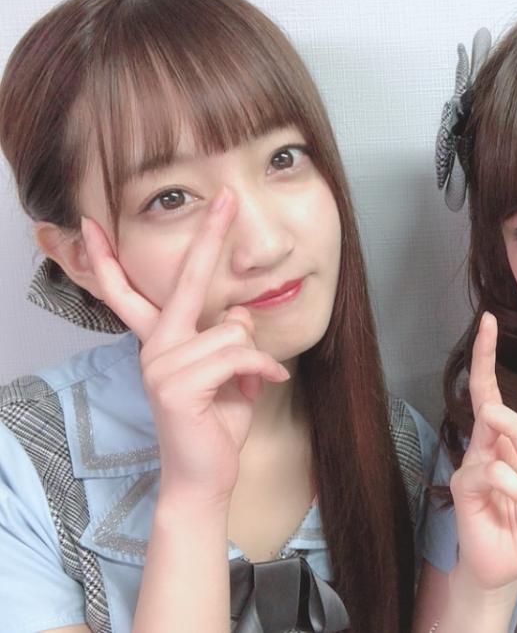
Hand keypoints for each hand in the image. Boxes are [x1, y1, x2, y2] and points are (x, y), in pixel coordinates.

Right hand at [81, 188, 289, 505]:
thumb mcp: (230, 373)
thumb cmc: (216, 423)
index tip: (92, 223)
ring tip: (252, 381)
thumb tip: (240, 314)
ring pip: (232, 331)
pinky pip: (236, 356)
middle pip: (186, 281)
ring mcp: (161, 365)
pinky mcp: (175, 386)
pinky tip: (268, 384)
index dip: (110, 257)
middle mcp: (155, 347)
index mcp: (161, 341)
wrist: (206, 475)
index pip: (129, 292)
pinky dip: (262, 370)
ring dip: (254, 358)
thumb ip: (231, 339)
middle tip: (226, 196)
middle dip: (208, 236)